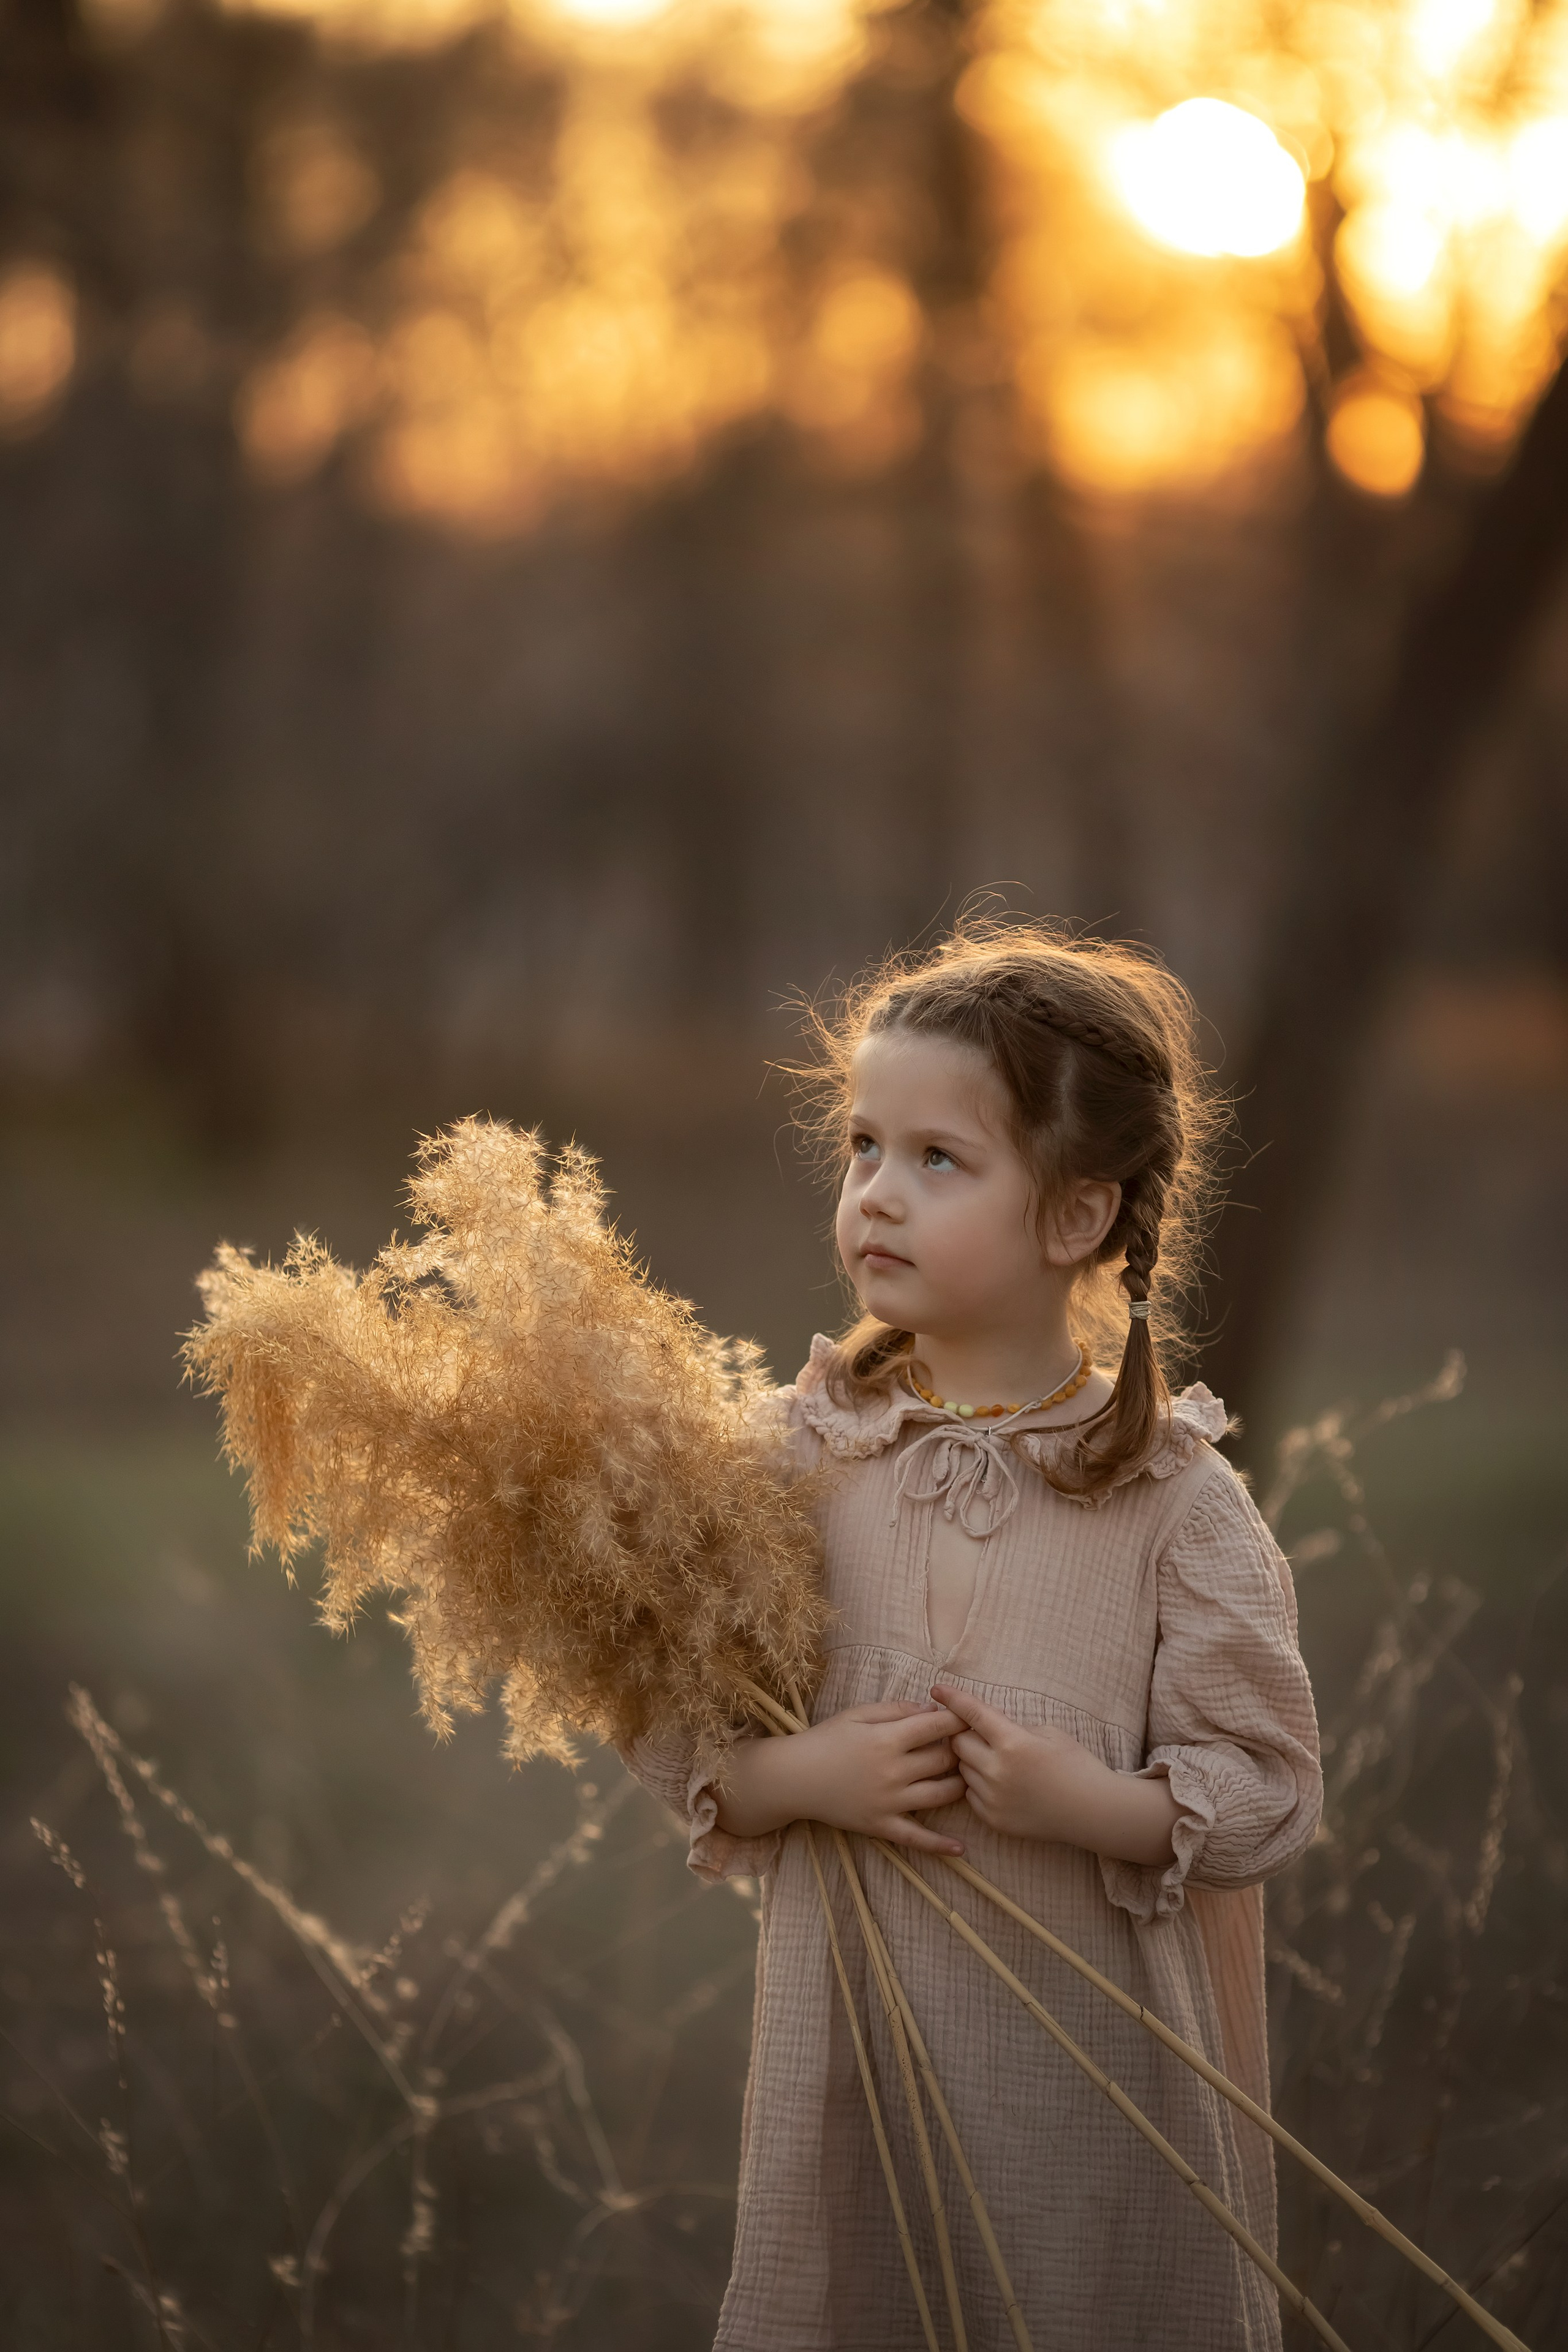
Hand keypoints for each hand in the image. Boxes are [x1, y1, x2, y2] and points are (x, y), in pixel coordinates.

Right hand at [715, 1701, 967, 1855]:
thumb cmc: (827, 1739)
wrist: (795, 1777)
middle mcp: (893, 1771)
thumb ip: (897, 1709)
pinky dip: (940, 1845)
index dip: (958, 1721)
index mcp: (887, 1739)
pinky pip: (916, 1838)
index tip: (969, 1718)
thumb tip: (932, 1709)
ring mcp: (889, 1802)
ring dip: (959, 1786)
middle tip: (968, 1748)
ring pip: (941, 1796)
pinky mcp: (881, 1826)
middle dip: (961, 1752)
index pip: (936, 1728)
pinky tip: (961, 1849)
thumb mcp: (858, 1714)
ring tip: (966, 1779)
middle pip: (944, 1761)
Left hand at [933, 1683, 1179, 1864]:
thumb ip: (1011, 1726)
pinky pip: (970, 1795)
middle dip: (963, 1733)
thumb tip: (983, 1724)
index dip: (952, 1698)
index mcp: (1012, 1742)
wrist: (1092, 1811)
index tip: (937, 1689)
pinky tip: (1000, 1783)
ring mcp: (993, 1798)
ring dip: (971, 1760)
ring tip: (994, 1760)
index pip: (972, 1713)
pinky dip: (978, 1785)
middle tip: (977, 1731)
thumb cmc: (1075, 1765)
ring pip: (962, 1769)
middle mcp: (997, 1771)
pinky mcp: (993, 1819)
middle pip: (958, 1742)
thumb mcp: (1047, 1732)